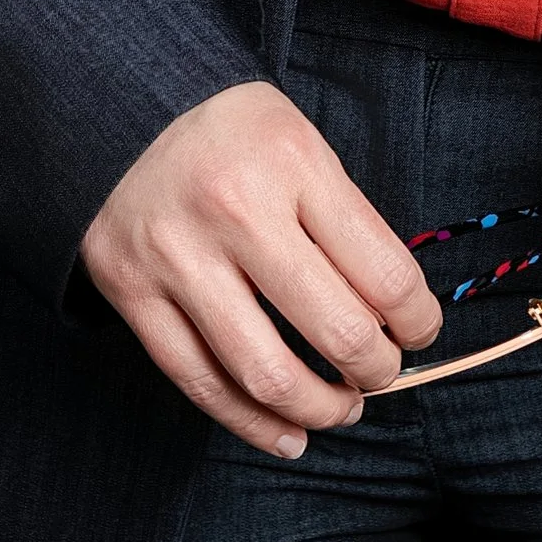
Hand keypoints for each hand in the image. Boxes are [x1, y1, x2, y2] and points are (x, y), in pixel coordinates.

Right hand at [79, 80, 442, 456]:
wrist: (120, 107)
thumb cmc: (232, 133)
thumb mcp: (302, 143)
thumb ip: (345, 221)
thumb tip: (392, 318)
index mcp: (293, 163)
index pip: (385, 271)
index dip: (419, 320)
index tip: (421, 330)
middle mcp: (236, 211)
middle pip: (336, 330)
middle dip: (376, 370)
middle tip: (383, 373)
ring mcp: (178, 257)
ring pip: (265, 373)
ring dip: (319, 409)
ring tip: (342, 409)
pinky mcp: (133, 293)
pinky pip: (199, 382)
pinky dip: (251, 422)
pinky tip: (286, 435)